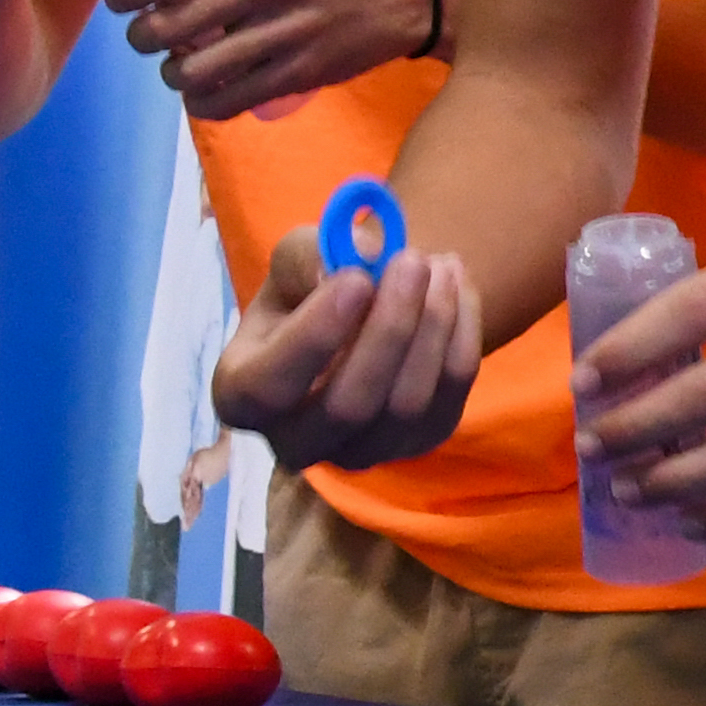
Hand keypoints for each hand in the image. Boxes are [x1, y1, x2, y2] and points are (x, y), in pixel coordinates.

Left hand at [111, 0, 433, 119]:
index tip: (120, 1)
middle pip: (167, 26)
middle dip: (142, 38)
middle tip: (147, 36)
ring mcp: (284, 30)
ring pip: (192, 71)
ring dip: (172, 73)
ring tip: (178, 65)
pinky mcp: (301, 71)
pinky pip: (229, 101)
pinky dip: (204, 103)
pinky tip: (206, 92)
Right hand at [211, 227, 485, 472]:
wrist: (364, 308)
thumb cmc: (313, 284)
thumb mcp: (296, 256)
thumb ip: (312, 254)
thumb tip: (359, 261)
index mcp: (244, 394)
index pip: (268, 388)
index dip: (314, 338)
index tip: (356, 280)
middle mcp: (296, 441)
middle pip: (348, 407)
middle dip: (390, 328)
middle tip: (413, 260)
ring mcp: (359, 452)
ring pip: (406, 406)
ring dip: (432, 326)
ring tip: (441, 263)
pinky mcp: (416, 444)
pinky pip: (449, 400)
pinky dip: (461, 337)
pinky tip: (458, 288)